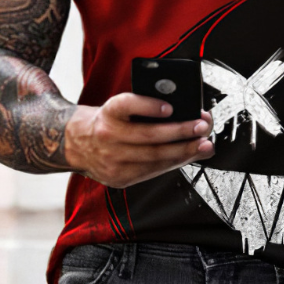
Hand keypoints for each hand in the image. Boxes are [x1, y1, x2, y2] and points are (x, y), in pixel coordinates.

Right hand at [64, 92, 214, 187]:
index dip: (149, 106)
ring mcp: (111, 160)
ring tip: (204, 144)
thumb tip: (182, 111)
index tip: (170, 107)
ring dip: (183, 151)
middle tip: (202, 127)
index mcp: (109, 111)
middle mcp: (107, 135)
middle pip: (148, 135)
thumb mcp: (121, 106)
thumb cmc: (110, 120)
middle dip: (181, 132)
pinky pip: (151, 172)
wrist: (79, 144)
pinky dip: (172, 163)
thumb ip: (145, 106)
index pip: (127, 105)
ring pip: (153, 157)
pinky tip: (188, 156)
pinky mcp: (118, 178)